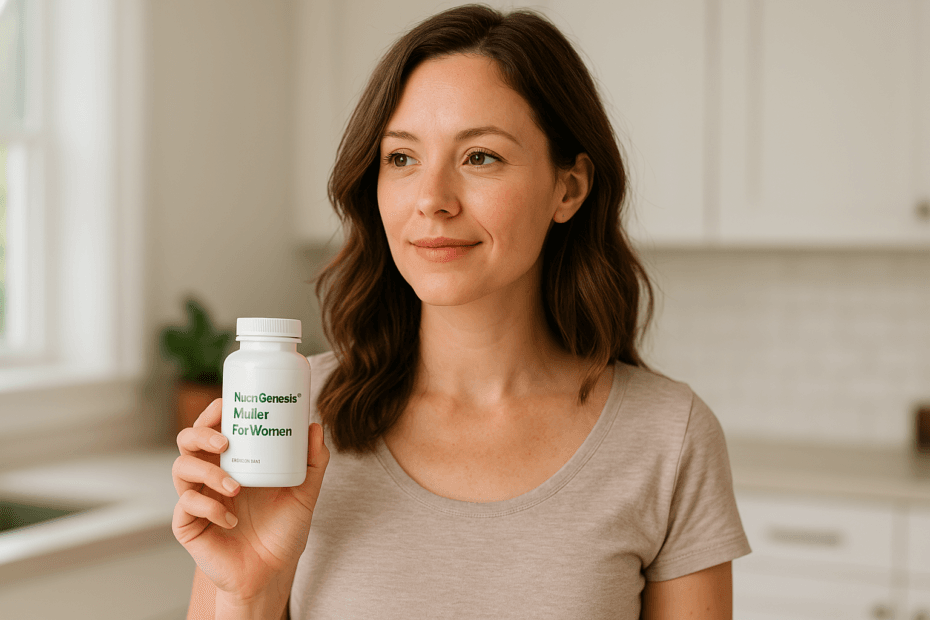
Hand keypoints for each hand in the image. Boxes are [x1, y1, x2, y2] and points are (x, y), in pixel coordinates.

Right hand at [171, 398, 329, 602]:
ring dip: (208, 473)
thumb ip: (313, 462)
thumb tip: (315, 426)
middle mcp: (210, 476)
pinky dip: (209, 508)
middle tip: (225, 442)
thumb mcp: (304, 493)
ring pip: (181, 469)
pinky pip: (186, 506)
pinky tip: (230, 520)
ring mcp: (196, 499)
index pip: (212, 428)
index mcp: (232, 462)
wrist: (271, 573)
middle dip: (200, 435)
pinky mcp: (188, 524)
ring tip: (235, 486)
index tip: (225, 404)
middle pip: (186, 441)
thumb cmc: (283, 531)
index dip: (212, 413)